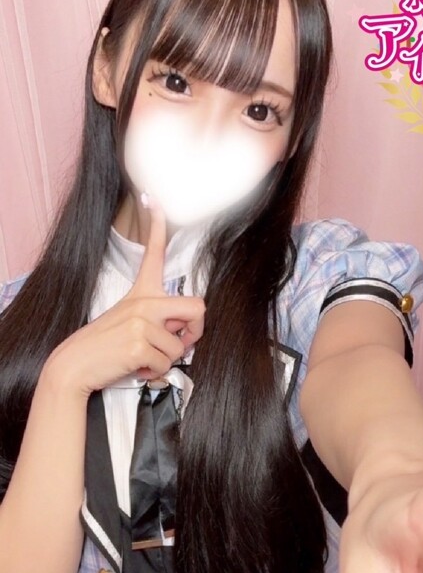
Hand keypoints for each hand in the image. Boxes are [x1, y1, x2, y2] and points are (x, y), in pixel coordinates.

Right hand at [48, 200, 205, 394]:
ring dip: (165, 361)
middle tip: (179, 342)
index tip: (152, 199)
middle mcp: (144, 302)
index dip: (156, 225)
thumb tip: (184, 336)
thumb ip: (158, 322)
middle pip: (198, 307)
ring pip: (181, 347)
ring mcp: (141, 322)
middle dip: (196, 332)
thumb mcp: (130, 324)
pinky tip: (137, 367)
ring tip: (142, 358)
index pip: (154, 253)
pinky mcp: (138, 343)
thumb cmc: (105, 347)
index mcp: (142, 292)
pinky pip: (166, 364)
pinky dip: (154, 373)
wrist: (73, 365)